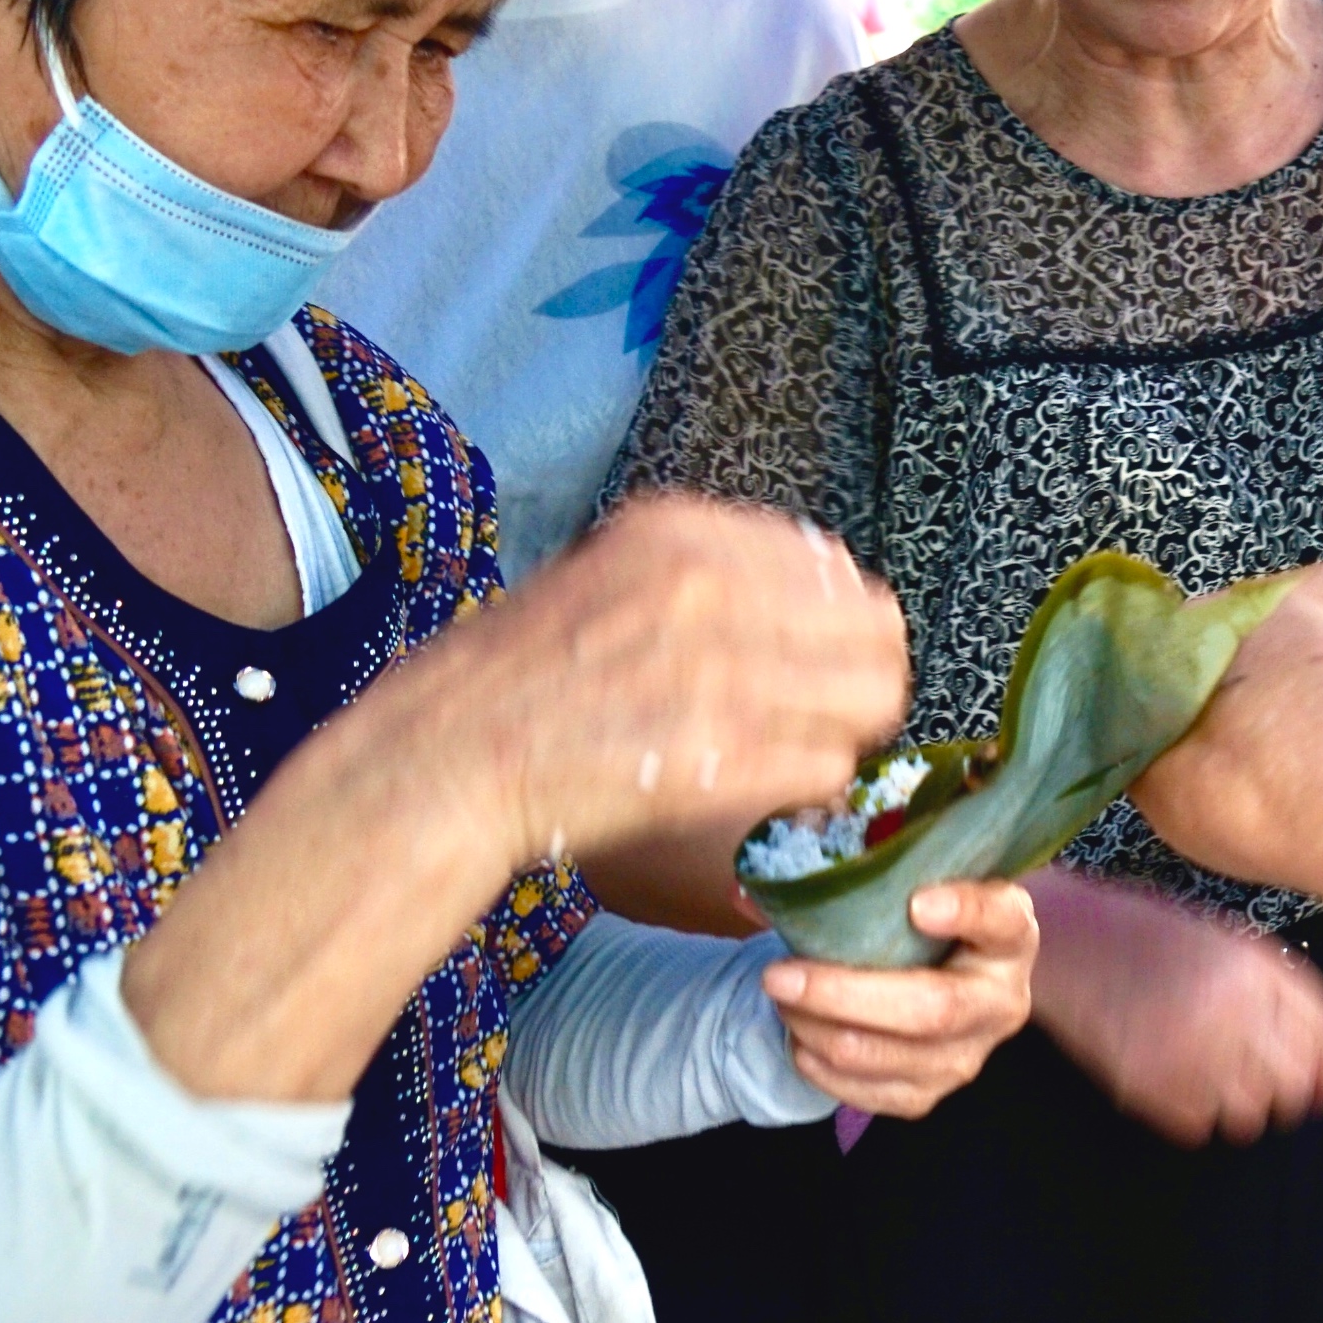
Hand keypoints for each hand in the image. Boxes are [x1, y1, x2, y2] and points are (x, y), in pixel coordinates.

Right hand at [377, 492, 909, 870]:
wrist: (446, 761)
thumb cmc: (519, 679)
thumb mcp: (611, 577)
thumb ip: (711, 573)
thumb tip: (820, 594)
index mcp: (682, 534)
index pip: (834, 568)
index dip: (834, 624)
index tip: (812, 657)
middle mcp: (710, 589)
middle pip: (876, 631)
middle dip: (857, 676)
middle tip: (818, 712)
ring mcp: (721, 671)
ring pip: (870, 700)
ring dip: (842, 732)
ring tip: (790, 751)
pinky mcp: (722, 755)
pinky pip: (829, 768)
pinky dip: (807, 786)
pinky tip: (763, 788)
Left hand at [758, 876, 1035, 1115]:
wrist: (934, 981)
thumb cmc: (917, 925)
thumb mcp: (908, 890)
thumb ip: (857, 879)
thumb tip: (747, 890)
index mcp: (1010, 936)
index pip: (1002, 920)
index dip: (966, 913)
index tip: (917, 903)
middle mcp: (1001, 1001)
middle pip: (931, 1009)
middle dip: (843, 994)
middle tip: (779, 975)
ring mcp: (969, 1056)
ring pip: (888, 1056)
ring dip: (817, 1028)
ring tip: (780, 998)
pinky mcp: (930, 1094)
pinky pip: (869, 1094)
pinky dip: (821, 1066)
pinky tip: (799, 1036)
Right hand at [1024, 868, 1322, 1143]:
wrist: (1064, 936)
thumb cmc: (1147, 935)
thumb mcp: (1223, 940)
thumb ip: (1271, 987)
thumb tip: (1318, 1054)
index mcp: (1254, 969)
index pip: (1319, 1036)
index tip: (1321, 1084)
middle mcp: (1230, 1010)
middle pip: (1292, 1083)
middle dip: (1287, 1094)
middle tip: (1271, 1096)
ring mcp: (1187, 1049)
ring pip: (1247, 1116)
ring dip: (1239, 1109)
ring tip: (1215, 1088)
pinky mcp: (1146, 1081)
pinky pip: (1195, 1126)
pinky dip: (1191, 1116)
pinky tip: (1175, 1086)